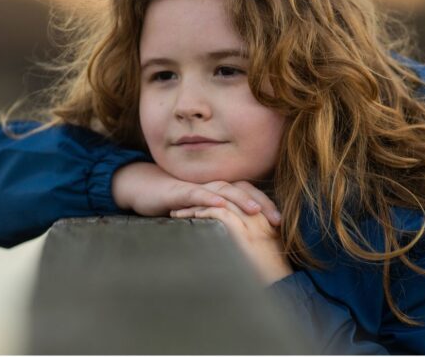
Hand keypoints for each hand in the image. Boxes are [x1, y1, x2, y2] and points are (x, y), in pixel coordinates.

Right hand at [111, 162, 280, 225]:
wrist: (143, 189)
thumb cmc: (173, 203)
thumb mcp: (199, 212)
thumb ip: (217, 219)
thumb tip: (240, 238)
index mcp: (218, 189)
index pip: (247, 193)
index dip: (265, 205)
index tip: (281, 223)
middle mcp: (210, 184)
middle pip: (241, 189)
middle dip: (261, 203)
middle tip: (277, 220)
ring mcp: (195, 186)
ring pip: (222, 189)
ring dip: (240, 199)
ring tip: (256, 210)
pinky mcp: (178, 191)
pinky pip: (196, 192)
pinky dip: (209, 197)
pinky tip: (219, 204)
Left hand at [170, 202, 292, 284]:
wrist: (284, 287)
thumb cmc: (271, 273)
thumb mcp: (263, 249)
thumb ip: (249, 237)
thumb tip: (226, 236)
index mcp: (264, 218)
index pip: (239, 194)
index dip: (215, 197)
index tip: (198, 202)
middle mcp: (259, 216)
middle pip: (228, 195)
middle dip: (203, 197)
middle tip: (182, 204)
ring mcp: (252, 223)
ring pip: (220, 202)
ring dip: (196, 206)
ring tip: (177, 213)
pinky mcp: (244, 232)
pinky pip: (220, 213)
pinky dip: (203, 213)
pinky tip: (190, 217)